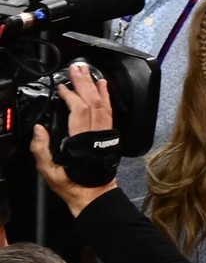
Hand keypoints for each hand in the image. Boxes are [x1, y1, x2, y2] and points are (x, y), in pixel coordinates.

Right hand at [29, 64, 116, 216]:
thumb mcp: (49, 171)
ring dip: (94, 86)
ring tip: (88, 72)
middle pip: (92, 102)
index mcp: (81, 140)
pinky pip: (109, 111)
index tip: (62, 86)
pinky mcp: (108, 134)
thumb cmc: (71, 183)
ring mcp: (105, 132)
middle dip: (83, 83)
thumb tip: (39, 129)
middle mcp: (96, 133)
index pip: (78, 110)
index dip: (71, 96)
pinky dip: (106, 96)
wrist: (94, 193)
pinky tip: (103, 85)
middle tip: (76, 69)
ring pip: (102, 104)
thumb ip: (41, 150)